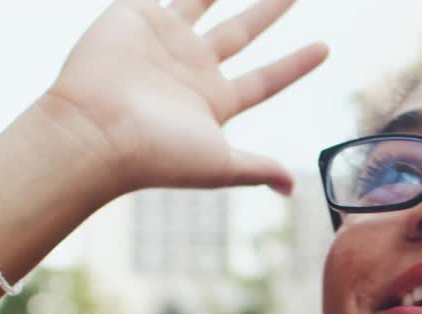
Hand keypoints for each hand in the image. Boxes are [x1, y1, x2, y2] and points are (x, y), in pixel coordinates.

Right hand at [40, 0, 326, 194]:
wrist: (96, 131)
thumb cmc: (157, 155)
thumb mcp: (220, 165)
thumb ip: (257, 167)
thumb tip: (293, 187)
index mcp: (214, 102)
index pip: (266, 79)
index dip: (296, 64)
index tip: (325, 47)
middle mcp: (192, 69)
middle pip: (242, 33)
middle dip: (269, 12)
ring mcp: (164, 41)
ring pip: (204, 1)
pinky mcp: (133, 15)